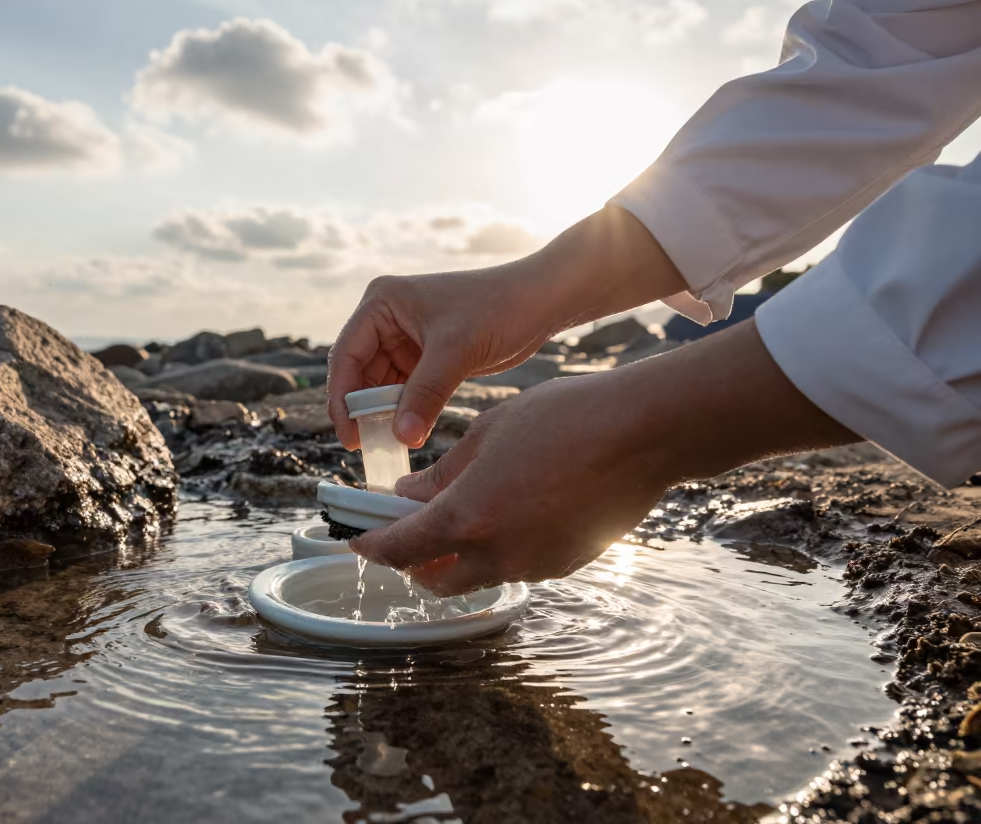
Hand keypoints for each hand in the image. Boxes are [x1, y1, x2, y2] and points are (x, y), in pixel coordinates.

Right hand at [326, 207, 687, 449]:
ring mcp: (405, 338)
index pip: (347, 355)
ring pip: (380, 385)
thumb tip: (401, 437)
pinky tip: (408, 434)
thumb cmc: (499, 308)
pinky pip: (403, 390)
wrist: (540, 301)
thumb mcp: (456, 351)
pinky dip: (405, 412)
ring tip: (387, 445)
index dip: (343, 398)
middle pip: (359, 373)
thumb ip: (425, 394)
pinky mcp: (425, 356)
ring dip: (384, 414)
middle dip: (363, 410)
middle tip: (366, 447)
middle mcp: (387, 318)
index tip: (350, 434)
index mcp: (382, 302)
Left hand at [349, 321, 857, 594]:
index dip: (372, 547)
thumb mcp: (488, 434)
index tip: (358, 542)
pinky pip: (517, 566)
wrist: (643, 434)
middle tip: (407, 531)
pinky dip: (500, 550)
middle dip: (413, 562)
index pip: (401, 549)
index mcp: (467, 518)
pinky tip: (512, 513)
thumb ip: (442, 473)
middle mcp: (497, 554)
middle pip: (433, 580)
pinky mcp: (565, 565)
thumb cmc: (564, 419)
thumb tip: (409, 493)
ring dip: (458, 558)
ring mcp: (534, 565)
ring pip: (477, 577)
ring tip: (463, 516)